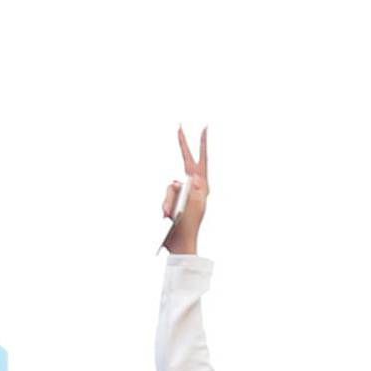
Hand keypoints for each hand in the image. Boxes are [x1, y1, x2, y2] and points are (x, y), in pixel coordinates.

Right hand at [160, 126, 208, 254]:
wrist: (181, 243)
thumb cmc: (190, 225)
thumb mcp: (195, 205)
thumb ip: (193, 188)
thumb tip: (191, 177)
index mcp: (202, 187)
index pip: (202, 161)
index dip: (203, 144)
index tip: (205, 128)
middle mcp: (192, 187)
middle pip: (186, 162)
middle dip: (183, 146)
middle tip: (179, 128)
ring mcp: (181, 194)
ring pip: (170, 185)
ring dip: (169, 201)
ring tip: (171, 215)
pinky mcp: (172, 201)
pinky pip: (165, 196)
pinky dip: (165, 205)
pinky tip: (168, 217)